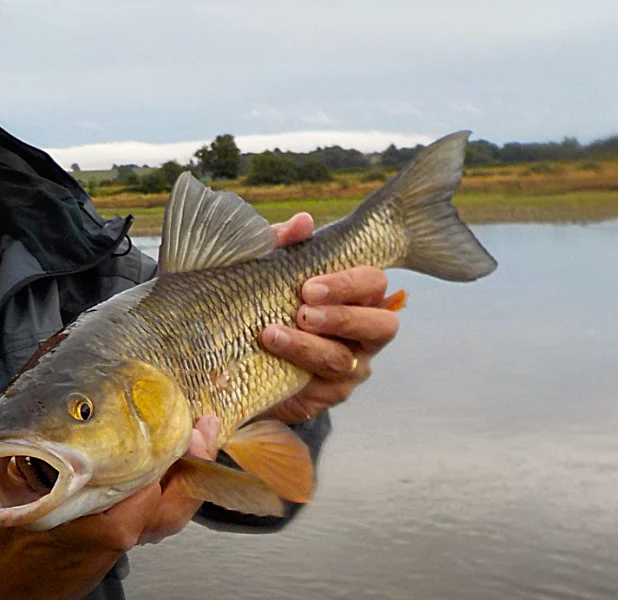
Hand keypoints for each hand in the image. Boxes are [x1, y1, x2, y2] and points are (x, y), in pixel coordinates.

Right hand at [0, 416, 220, 599]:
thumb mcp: (0, 481)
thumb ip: (33, 445)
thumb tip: (54, 407)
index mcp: (99, 517)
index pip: (159, 475)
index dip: (183, 444)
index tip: (196, 420)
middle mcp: (114, 537)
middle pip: (174, 500)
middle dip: (192, 461)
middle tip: (202, 427)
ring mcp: (110, 552)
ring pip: (161, 515)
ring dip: (174, 479)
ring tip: (183, 445)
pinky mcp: (102, 558)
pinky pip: (140, 525)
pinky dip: (151, 498)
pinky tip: (144, 475)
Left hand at [262, 214, 400, 424]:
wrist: (236, 356)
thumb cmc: (264, 302)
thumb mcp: (266, 269)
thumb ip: (283, 243)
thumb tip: (303, 222)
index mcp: (356, 295)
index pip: (374, 283)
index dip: (349, 284)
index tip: (309, 287)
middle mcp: (363, 332)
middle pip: (381, 324)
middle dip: (343, 317)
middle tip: (303, 312)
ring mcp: (351, 366)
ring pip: (345, 359)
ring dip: (308, 346)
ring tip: (272, 334)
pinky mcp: (330, 394)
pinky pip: (325, 388)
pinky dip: (296, 370)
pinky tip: (271, 358)